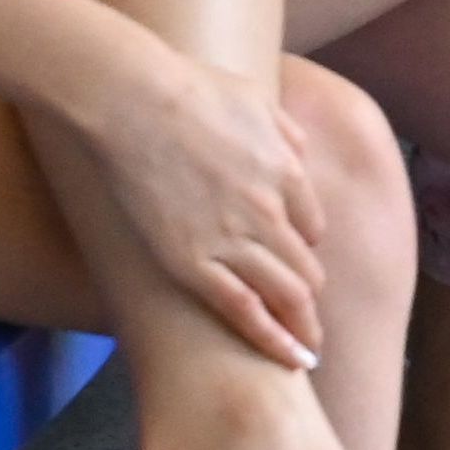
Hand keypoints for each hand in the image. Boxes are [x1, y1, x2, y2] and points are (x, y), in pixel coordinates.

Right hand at [68, 28, 330, 368]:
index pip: (312, 228)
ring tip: (307, 355)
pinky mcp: (191, 261)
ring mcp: (234, 238)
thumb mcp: (258, 100)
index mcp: (289, 173)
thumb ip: (284, 131)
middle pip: (305, 269)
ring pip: (285, 295)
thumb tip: (296, 150)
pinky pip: (242, 310)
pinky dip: (270, 338)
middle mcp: (272, 212)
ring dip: (301, 328)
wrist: (136, 101)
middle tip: (313, 327)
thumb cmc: (190, 90)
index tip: (300, 268)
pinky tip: (286, 360)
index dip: (306, 251)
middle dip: (310, 300)